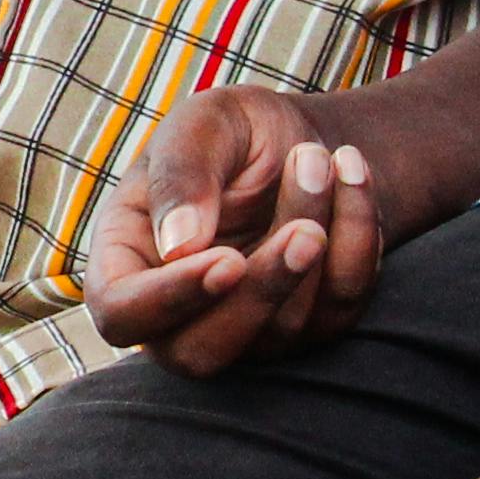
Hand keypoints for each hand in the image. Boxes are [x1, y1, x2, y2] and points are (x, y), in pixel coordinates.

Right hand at [81, 88, 385, 373]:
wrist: (307, 141)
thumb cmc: (235, 131)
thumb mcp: (202, 124)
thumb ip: (180, 174)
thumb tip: (177, 248)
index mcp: (127, 260)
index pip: (123, 314)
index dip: (169, 300)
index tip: (228, 259)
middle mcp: (179, 312)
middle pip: (199, 355)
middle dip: (261, 293)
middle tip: (306, 229)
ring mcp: (246, 331)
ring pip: (280, 330)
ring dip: (314, 233)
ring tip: (318, 157)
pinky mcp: (309, 329)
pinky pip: (339, 309)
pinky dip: (356, 236)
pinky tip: (351, 174)